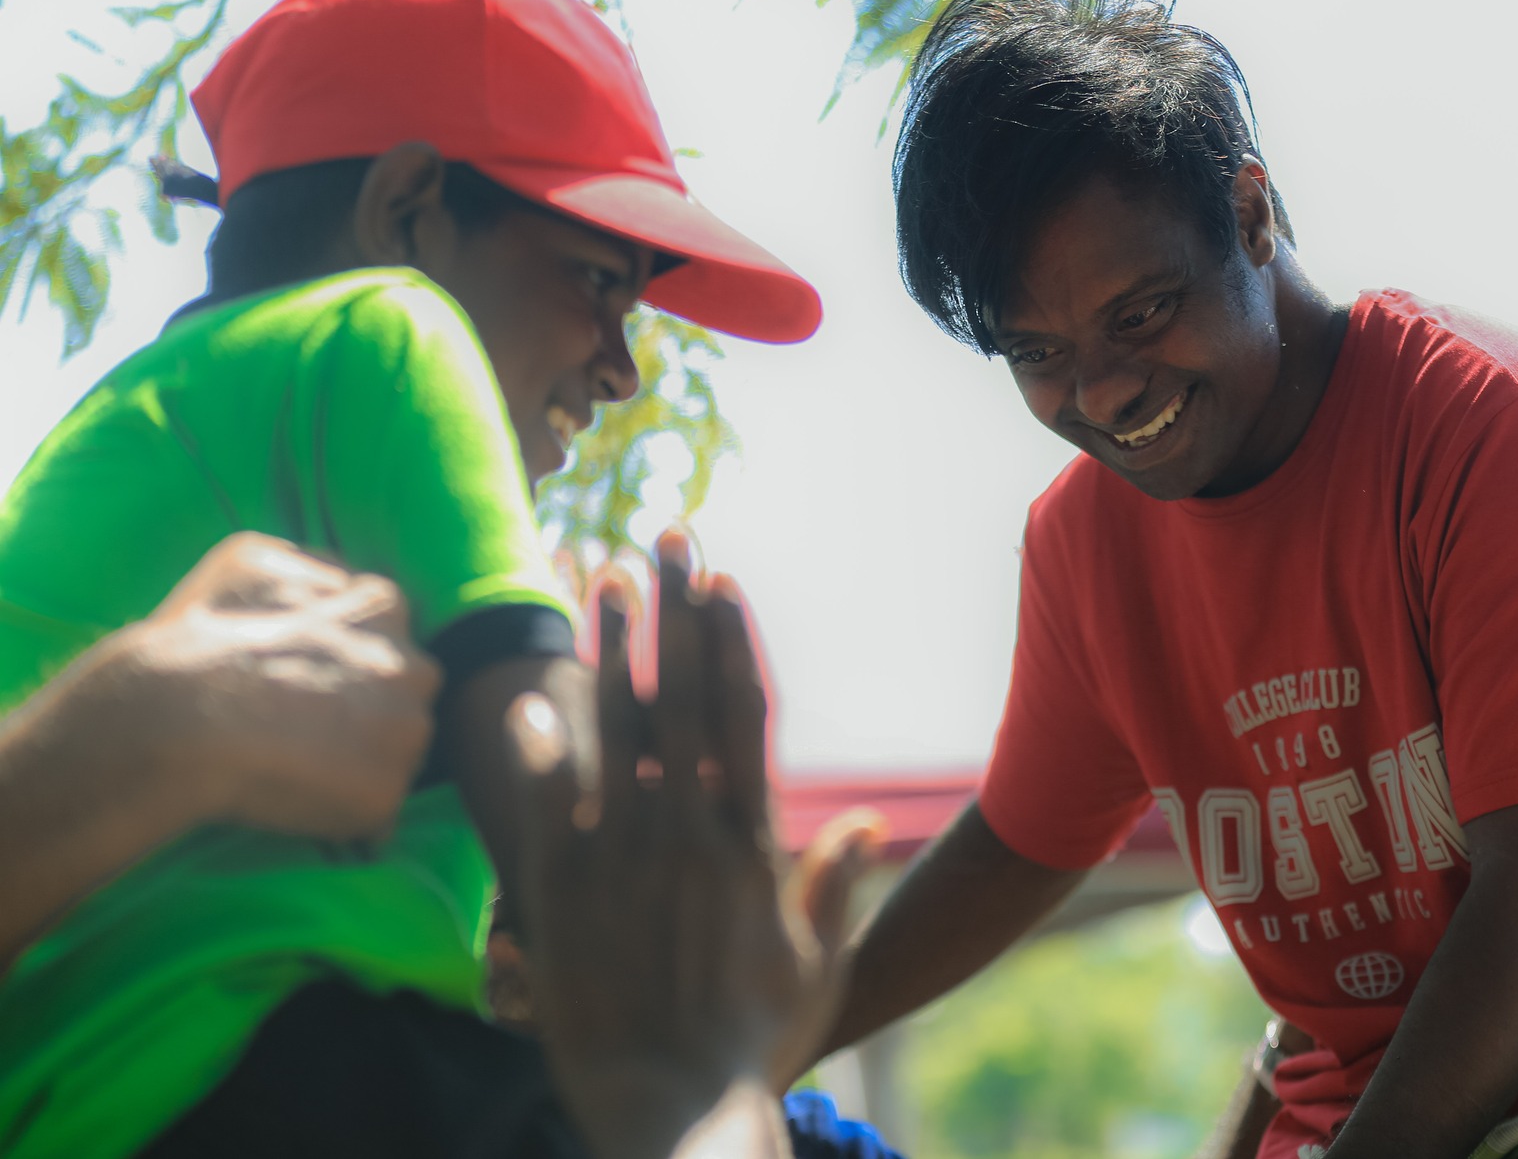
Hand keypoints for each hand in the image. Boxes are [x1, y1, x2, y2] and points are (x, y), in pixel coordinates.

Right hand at [118, 531, 439, 837]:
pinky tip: (295, 797)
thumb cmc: (206, 637)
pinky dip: (345, 806)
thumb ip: (312, 573)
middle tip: (307, 721)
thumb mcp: (254, 562)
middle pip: (407, 688)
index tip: (311, 676)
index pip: (391, 632)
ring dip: (364, 755)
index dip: (351, 659)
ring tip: (297, 760)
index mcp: (384, 609)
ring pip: (399, 747)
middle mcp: (410, 668)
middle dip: (370, 703)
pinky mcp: (384, 794)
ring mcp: (404, 734)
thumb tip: (338, 587)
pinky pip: (376, 806)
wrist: (178, 718)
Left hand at [506, 536, 876, 1158]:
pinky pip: (546, 803)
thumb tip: (865, 826)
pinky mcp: (562, 893)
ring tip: (600, 578)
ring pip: (613, 727)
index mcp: (750, 840)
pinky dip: (539, 749)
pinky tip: (529, 698)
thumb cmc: (753, 1049)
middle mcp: (686, 831)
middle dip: (671, 608)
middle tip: (663, 538)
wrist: (673, 1112)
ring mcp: (621, 856)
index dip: (730, 638)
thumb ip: (832, 890)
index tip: (722, 580)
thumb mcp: (816, 970)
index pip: (742, 712)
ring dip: (607, 647)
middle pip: (678, 694)